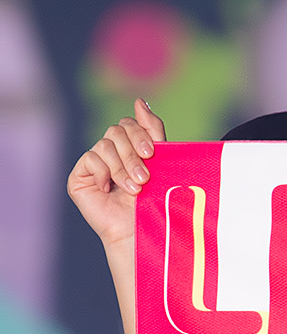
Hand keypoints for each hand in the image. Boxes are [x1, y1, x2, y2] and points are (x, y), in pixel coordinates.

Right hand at [67, 98, 164, 250]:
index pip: (128, 123)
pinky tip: (110, 190)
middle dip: (133, 153)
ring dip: (122, 168)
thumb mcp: (159, 162)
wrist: (141, 232)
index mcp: (128, 148)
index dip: (140, 132)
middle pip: (116, 130)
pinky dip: (104, 173)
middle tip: (145, 177)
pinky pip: (90, 158)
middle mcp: (110, 153)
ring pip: (104, 145)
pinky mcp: (79, 177)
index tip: (152, 152)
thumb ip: (152, 131)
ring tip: (134, 189)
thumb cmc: (154, 202)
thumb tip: (140, 100)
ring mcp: (93, 165)